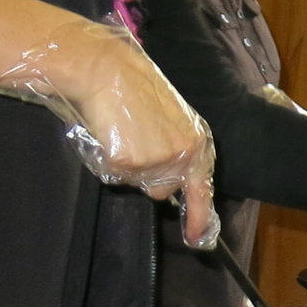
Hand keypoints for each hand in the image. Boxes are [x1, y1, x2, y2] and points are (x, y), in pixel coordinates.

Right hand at [0, 18, 217, 246]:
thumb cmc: (133, 87)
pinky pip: (113, 174)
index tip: (196, 238)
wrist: (106, 69)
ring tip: (121, 131)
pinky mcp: (127, 162)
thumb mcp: (169, 117)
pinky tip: (109, 133)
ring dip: (127, 166)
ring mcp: (154, 160)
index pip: (201, 187)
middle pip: (161, 189)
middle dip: (147, 176)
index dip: (198, 216)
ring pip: (135, 183)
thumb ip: (175, 146)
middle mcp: (181, 155)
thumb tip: (170, 180)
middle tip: (134, 140)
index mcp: (196, 141)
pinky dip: (108, 159)